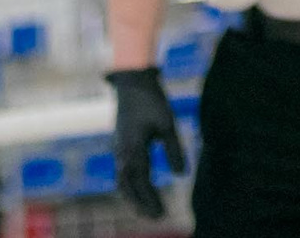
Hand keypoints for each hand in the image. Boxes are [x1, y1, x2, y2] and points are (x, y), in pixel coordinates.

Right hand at [105, 67, 185, 218]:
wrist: (132, 80)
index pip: (141, 182)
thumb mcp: (168, 123)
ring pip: (122, 179)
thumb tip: (180, 176)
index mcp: (133, 148)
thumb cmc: (151, 100)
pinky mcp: (119, 142)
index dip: (151, 200)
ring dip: (133, 196)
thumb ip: (174, 150)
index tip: (162, 215)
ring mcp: (118, 147)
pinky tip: (139, 186)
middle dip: (140, 204)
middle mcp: (122, 151)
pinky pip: (121, 170)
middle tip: (156, 218)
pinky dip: (129, 184)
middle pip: (127, 186)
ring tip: (146, 209)